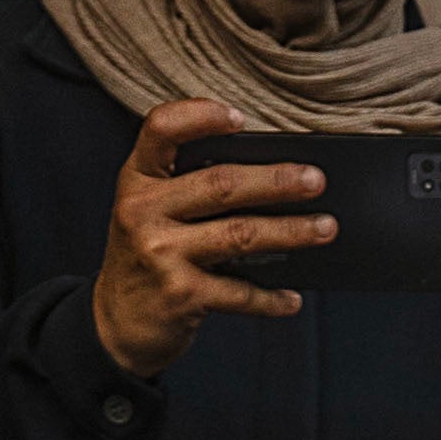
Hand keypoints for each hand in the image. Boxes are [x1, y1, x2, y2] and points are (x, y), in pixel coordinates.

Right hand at [89, 102, 329, 380]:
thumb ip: (186, 187)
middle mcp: (144, 211)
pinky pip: (239, 293)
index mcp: (137, 179)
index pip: (161, 128)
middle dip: (276, 180)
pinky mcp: (180, 295)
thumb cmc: (145, 258)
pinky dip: (270, 298)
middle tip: (316, 179)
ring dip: (290, 231)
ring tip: (325, 227)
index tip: (240, 117)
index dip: (200, 115)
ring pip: (240, 234)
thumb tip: (269, 175)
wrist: (115, 324)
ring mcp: (161, 254)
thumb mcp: (149, 212)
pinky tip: (292, 298)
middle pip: (221, 185)